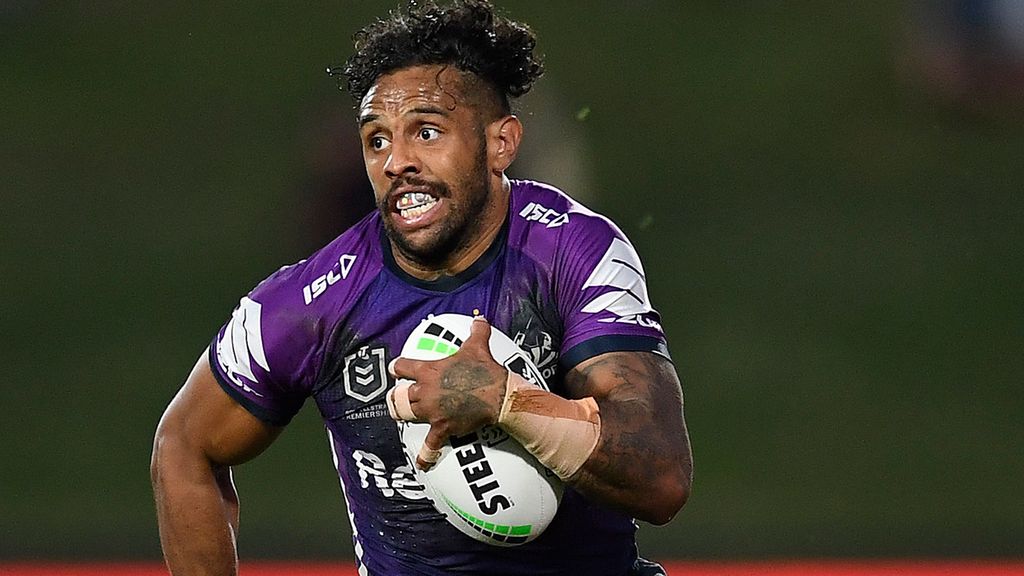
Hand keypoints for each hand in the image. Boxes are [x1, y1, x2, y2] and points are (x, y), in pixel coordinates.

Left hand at [388, 316, 507, 469]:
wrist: (499, 395)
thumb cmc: (486, 370)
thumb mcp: (478, 346)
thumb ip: (476, 330)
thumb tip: (480, 317)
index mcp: (429, 370)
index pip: (401, 367)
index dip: (396, 368)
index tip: (395, 370)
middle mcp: (425, 391)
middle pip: (399, 395)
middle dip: (395, 396)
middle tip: (396, 397)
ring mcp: (432, 411)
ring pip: (406, 415)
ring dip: (402, 415)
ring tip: (401, 416)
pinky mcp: (442, 427)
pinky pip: (430, 444)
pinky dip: (426, 455)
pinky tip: (422, 464)